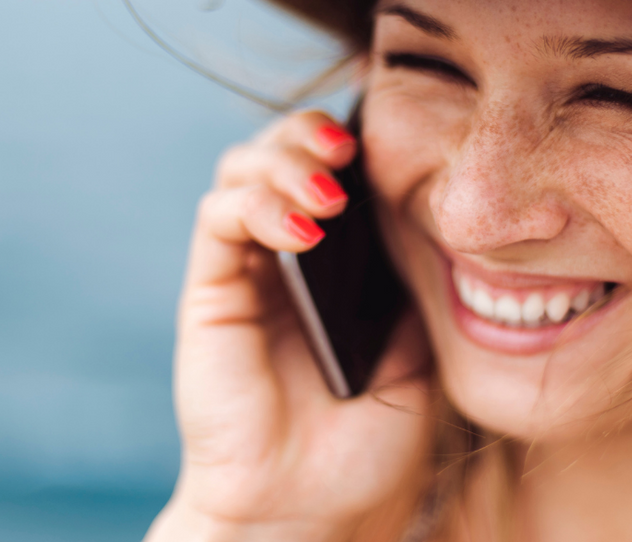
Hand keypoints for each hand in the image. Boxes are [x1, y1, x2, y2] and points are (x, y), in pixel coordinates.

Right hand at [146, 111, 432, 541]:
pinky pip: (219, 220)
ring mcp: (246, 270)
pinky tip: (305, 232)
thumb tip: (421, 208)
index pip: (333, 171)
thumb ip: (408, 280)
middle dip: (310, 135)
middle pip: (280, 153)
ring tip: (330, 191)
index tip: (398, 127)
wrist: (317, 511)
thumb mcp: (417, 350)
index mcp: (337, 265)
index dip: (354, 139)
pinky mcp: (210, 292)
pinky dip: (257, 206)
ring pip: (242, 169)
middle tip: (349, 149)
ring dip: (285, 160)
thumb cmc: (368, 445)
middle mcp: (286, 256)